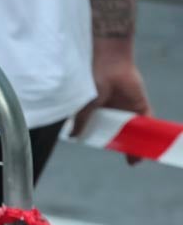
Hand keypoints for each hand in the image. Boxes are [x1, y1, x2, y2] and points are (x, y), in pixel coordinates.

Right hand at [72, 41, 150, 164]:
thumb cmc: (91, 80)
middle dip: (125, 147)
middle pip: (121, 133)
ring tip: (140, 158)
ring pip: (135, 130)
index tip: (107, 152)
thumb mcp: (84, 105)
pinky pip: (146, 120)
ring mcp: (128, 109)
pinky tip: (150, 144)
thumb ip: (81, 121)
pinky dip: (150, 132)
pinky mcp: (140, 104)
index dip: (106, 142)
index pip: (103, 131)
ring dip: (138, 143)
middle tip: (130, 162)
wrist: (109, 62)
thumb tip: (73, 136)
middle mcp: (114, 112)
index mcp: (98, 112)